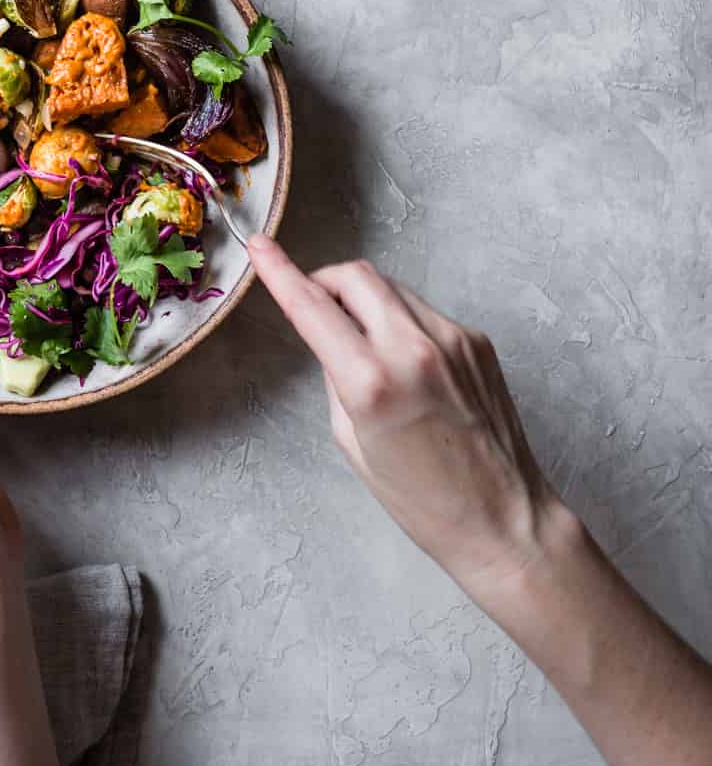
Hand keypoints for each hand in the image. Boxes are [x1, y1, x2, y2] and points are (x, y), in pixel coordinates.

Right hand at [247, 239, 562, 595]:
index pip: (312, 308)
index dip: (279, 271)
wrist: (505, 520)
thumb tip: (331, 336)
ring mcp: (452, 339)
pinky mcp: (477, 341)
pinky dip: (402, 324)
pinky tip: (408, 366)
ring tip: (365, 344)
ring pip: (392, 288)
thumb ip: (337, 377)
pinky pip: (424, 313)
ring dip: (366, 301)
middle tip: (315, 303)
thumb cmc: (422, 501)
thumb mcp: (352, 441)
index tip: (259, 245)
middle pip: (356, 275)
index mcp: (372, 383)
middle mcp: (413, 349)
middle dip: (326, 280)